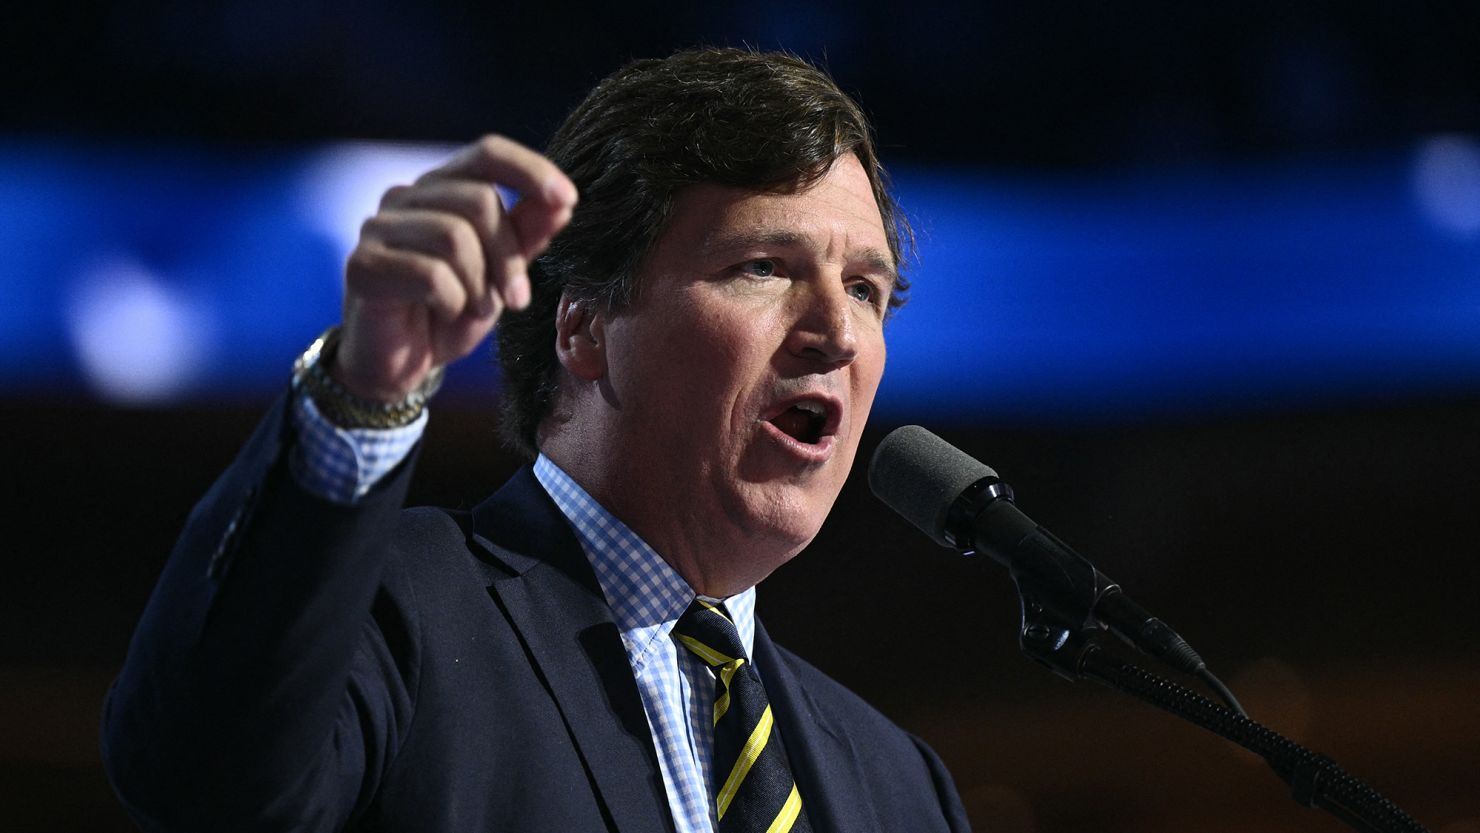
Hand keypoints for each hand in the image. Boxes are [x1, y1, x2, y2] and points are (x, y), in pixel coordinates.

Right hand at [333, 135, 576, 401]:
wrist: (401, 365)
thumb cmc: (451, 312)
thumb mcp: (500, 274)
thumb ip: (526, 236)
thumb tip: (563, 203)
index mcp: (441, 188)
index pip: (487, 153)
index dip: (530, 170)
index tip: (568, 199)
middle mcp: (405, 196)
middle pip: (479, 200)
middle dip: (509, 255)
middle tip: (517, 298)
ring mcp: (378, 227)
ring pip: (454, 236)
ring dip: (480, 284)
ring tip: (475, 309)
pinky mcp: (362, 265)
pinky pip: (429, 274)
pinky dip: (452, 302)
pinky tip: (445, 314)